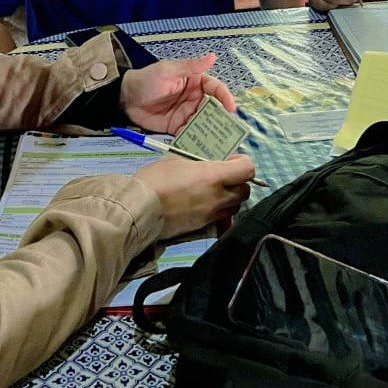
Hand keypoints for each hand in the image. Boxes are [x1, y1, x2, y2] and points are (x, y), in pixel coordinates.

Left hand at [120, 53, 234, 134]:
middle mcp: (194, 99)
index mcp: (195, 82)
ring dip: (212, 132)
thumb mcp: (168, 70)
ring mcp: (187, 114)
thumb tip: (213, 57)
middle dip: (222, 119)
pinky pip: (190, 134)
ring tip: (220, 142)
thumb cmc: (147, 79)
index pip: (215, 89)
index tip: (231, 108)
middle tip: (230, 130)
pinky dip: (197, 140)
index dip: (225, 97)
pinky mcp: (177, 127)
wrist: (125, 98)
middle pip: (213, 109)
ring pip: (204, 123)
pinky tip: (203, 147)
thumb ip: (190, 66)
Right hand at [135, 154, 253, 238]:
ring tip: (215, 191)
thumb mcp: (177, 161)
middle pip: (245, 191)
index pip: (247, 170)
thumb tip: (206, 167)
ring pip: (235, 207)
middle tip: (224, 176)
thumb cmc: (156, 179)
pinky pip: (220, 218)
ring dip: (230, 198)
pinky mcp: (202, 227)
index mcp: (213, 176)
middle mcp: (217, 197)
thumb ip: (198, 164)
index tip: (232, 160)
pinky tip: (205, 204)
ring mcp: (211, 214)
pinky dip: (219, 211)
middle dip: (239, 182)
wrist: (139, 208)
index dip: (243, 163)